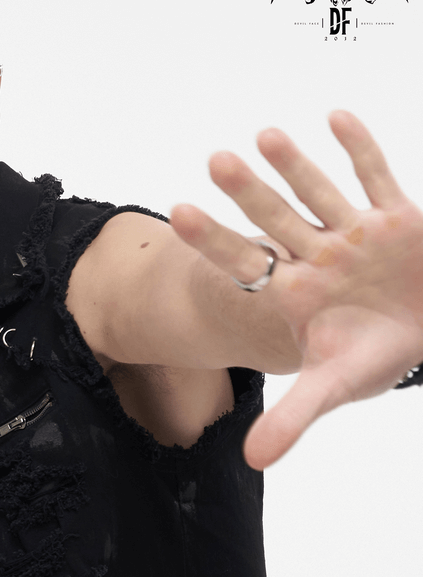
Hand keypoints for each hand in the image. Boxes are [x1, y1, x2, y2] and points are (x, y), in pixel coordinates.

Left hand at [170, 110, 422, 468]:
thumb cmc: (377, 357)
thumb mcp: (336, 387)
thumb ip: (292, 418)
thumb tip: (252, 461)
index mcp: (296, 292)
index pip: (247, 262)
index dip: (214, 239)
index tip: (179, 213)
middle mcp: (318, 256)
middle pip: (276, 219)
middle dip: (248, 193)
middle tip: (214, 161)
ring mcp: (356, 234)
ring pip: (320, 192)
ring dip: (296, 164)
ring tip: (264, 134)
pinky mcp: (397, 217)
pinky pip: (376, 176)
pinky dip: (360, 149)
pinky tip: (335, 116)